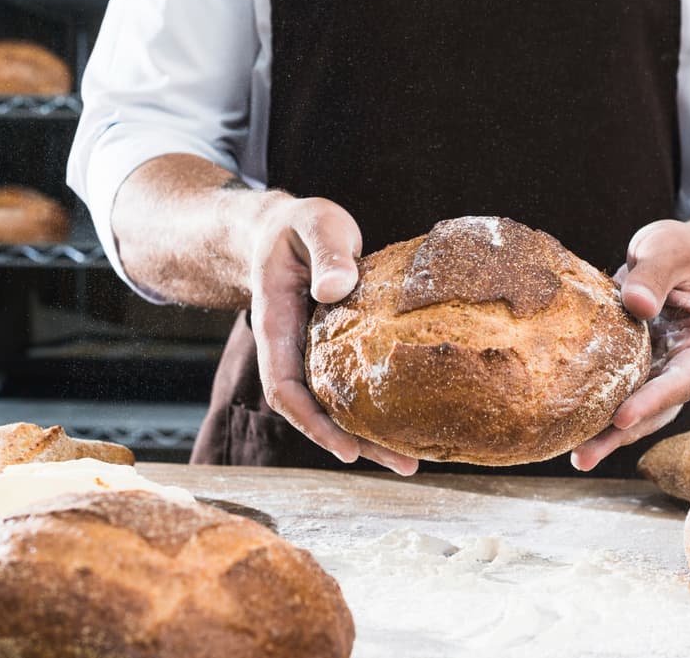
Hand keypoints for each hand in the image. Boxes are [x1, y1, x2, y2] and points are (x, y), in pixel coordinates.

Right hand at [247, 195, 418, 475]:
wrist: (283, 229)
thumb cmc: (299, 225)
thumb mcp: (314, 224)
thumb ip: (326, 252)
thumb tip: (334, 289)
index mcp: (277, 325)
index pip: (285, 387)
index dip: (313, 422)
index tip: (346, 448)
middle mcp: (292, 349)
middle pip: (315, 411)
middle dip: (355, 444)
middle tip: (404, 466)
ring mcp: (312, 353)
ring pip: (335, 405)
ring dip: (370, 434)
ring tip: (412, 459)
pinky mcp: (334, 350)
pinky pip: (351, 387)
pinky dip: (375, 408)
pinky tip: (409, 422)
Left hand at [570, 219, 689, 471]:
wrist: (677, 255)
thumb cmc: (681, 250)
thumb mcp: (671, 248)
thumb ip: (655, 274)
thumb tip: (637, 306)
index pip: (683, 379)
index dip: (653, 401)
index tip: (621, 418)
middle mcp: (688, 366)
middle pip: (660, 409)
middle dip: (624, 433)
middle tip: (586, 455)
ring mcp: (663, 371)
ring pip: (639, 411)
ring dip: (609, 434)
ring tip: (577, 457)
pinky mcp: (639, 369)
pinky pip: (621, 394)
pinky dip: (599, 411)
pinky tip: (571, 428)